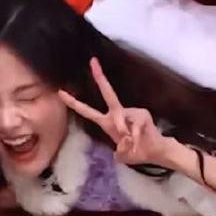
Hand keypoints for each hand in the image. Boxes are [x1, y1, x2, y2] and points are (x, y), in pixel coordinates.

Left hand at [56, 58, 170, 166]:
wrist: (155, 151)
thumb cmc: (135, 151)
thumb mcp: (122, 154)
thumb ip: (120, 149)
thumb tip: (125, 138)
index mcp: (107, 121)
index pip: (87, 110)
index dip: (73, 102)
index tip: (60, 92)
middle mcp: (118, 113)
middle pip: (108, 94)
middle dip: (100, 78)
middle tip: (93, 61)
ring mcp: (132, 112)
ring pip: (121, 123)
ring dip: (125, 138)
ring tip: (133, 144)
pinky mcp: (143, 114)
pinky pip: (134, 129)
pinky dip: (135, 141)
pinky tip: (139, 143)